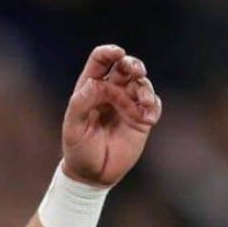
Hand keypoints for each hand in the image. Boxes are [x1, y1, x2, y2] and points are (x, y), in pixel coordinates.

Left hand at [61, 44, 161, 186]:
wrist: (93, 174)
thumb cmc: (78, 149)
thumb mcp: (73, 127)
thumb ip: (81, 104)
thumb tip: (96, 83)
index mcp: (90, 88)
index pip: (100, 61)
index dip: (109, 52)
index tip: (117, 54)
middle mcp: (111, 92)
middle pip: (126, 67)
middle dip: (133, 64)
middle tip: (136, 71)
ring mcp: (128, 104)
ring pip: (142, 84)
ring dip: (145, 88)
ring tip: (143, 102)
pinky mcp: (141, 119)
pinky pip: (153, 105)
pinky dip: (153, 106)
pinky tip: (149, 118)